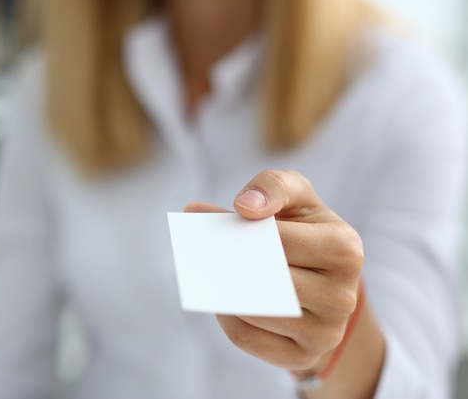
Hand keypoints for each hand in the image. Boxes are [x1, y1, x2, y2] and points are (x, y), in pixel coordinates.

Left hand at [185, 170, 364, 373]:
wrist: (326, 280)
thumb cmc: (304, 230)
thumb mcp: (298, 196)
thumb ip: (274, 186)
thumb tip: (245, 205)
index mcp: (345, 249)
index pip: (280, 241)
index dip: (241, 228)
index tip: (208, 218)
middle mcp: (342, 296)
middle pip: (267, 278)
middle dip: (228, 260)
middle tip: (197, 248)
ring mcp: (326, 333)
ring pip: (254, 311)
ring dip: (223, 289)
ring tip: (208, 270)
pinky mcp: (304, 357)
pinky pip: (248, 337)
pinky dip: (227, 316)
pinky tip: (222, 298)